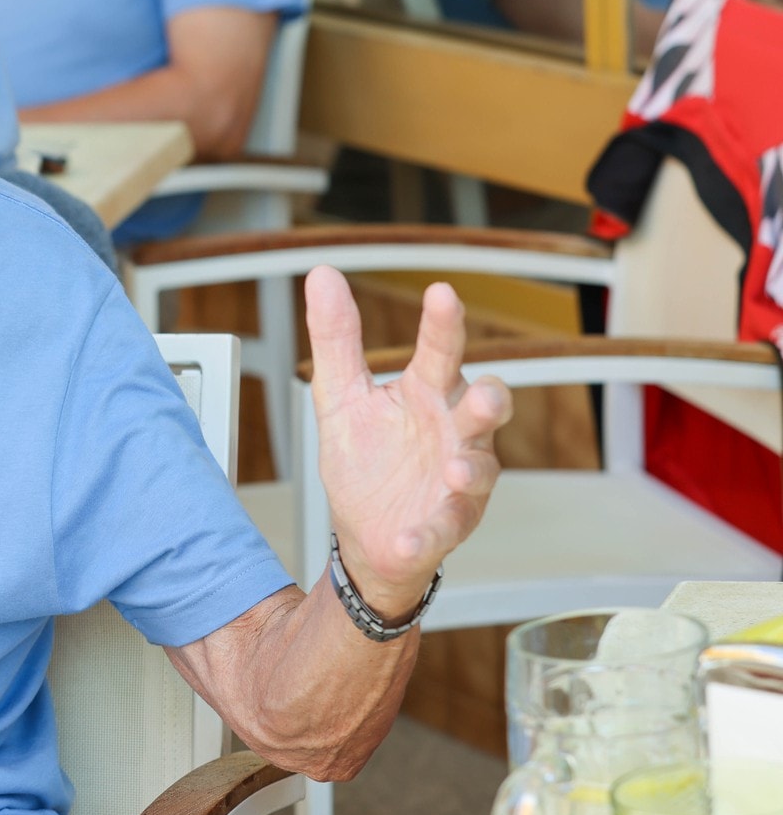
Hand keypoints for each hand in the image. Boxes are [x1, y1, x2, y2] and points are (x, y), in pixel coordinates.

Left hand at [306, 267, 510, 619]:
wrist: (366, 533)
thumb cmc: (366, 459)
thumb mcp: (339, 395)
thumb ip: (336, 338)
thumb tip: (322, 276)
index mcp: (426, 392)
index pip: (440, 351)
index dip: (443, 324)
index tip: (441, 294)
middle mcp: (454, 429)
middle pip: (485, 405)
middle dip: (491, 400)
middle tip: (484, 395)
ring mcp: (461, 478)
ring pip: (482, 467)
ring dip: (471, 467)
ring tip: (454, 469)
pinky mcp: (450, 522)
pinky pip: (447, 526)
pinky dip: (428, 533)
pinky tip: (407, 538)